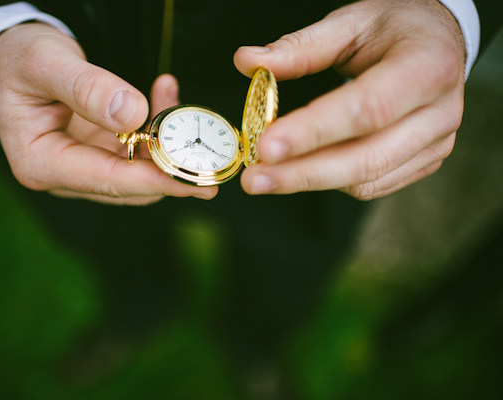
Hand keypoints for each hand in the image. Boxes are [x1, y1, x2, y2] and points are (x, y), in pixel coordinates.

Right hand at [0, 23, 216, 204]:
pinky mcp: (99, 154)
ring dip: (167, 145)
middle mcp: (63, 175)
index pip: (106, 180)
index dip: (153, 180)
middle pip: (128, 185)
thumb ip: (85, 87)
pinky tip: (166, 96)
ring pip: (139, 170)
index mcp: (41, 164)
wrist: (13, 57)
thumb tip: (133, 114)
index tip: (194, 179)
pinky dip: (157, 129)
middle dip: (172, 172)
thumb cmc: (19, 59)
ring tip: (184, 106)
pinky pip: (137, 151)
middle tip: (216, 163)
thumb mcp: (45, 63)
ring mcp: (83, 167)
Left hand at [234, 0, 464, 199]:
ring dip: (310, 181)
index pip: (366, 109)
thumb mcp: (351, 21)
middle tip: (254, 179)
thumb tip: (247, 62)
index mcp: (427, 67)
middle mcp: (439, 112)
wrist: (440, 43)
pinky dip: (331, 182)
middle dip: (303, 174)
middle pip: (366, 158)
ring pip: (366, 179)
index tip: (266, 146)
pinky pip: (372, 185)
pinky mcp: (424, 161)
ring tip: (266, 176)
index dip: (314, 132)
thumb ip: (300, 46)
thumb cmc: (395, 28)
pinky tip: (301, 170)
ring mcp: (435, 143)